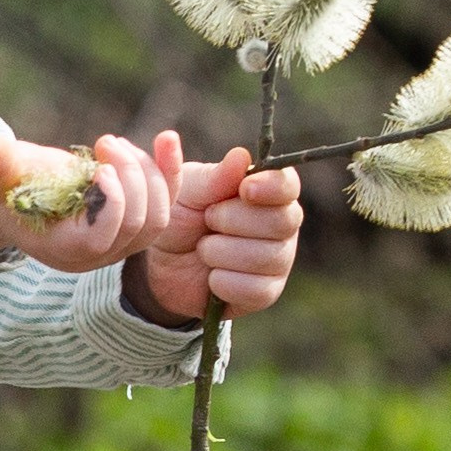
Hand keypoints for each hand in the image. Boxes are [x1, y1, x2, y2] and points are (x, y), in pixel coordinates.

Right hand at [0, 129, 175, 273]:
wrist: (15, 195)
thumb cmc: (1, 187)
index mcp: (62, 249)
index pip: (100, 238)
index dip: (110, 204)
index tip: (98, 168)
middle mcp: (96, 254)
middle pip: (138, 226)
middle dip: (131, 178)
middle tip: (105, 143)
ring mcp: (118, 242)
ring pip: (158, 217)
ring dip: (149, 173)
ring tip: (114, 146)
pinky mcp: (133, 222)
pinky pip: (166, 203)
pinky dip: (171, 170)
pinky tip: (166, 138)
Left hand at [127, 137, 303, 323]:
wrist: (162, 263)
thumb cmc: (181, 216)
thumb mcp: (187, 191)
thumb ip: (213, 177)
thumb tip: (241, 157)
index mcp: (267, 190)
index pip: (288, 186)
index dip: (271, 188)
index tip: (245, 189)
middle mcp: (282, 224)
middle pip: (281, 222)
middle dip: (233, 220)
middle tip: (208, 219)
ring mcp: (278, 260)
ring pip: (265, 257)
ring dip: (221, 252)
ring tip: (204, 248)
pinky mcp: (265, 293)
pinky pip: (255, 289)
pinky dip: (222, 282)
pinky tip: (211, 276)